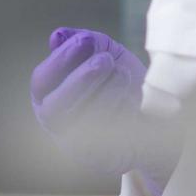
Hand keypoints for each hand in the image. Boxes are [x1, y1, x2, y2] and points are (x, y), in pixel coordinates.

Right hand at [30, 28, 180, 188]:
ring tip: (123, 74)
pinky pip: (105, 140)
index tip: (85, 40)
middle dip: (80, 80)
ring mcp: (76, 144)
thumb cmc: (119, 80)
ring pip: (81, 123)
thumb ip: (82, 42)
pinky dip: (119, 113)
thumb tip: (57, 37)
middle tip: (105, 59)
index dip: (60, 59)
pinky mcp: (100, 159)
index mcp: (49, 95)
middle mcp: (56, 122)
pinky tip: (132, 99)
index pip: (41, 81)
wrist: (153, 115)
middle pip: (55, 108)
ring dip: (104, 93)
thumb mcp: (103, 52)